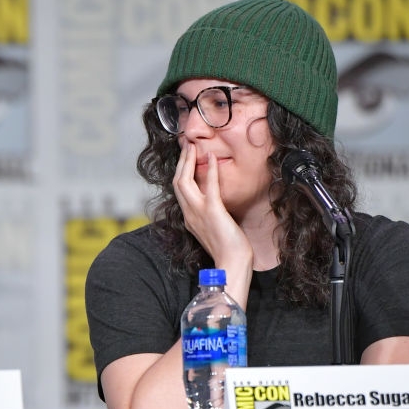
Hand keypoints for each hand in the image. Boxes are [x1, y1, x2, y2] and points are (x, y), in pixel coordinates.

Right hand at [172, 144, 250, 264]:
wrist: (231, 263)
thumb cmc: (228, 250)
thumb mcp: (213, 229)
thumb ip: (209, 215)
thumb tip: (214, 205)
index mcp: (189, 218)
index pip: (179, 191)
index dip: (180, 172)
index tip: (185, 159)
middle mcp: (189, 213)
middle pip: (177, 182)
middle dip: (180, 162)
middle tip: (186, 146)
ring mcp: (198, 212)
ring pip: (184, 181)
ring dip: (188, 162)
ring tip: (193, 147)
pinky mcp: (212, 211)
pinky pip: (208, 186)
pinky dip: (209, 170)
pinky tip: (212, 157)